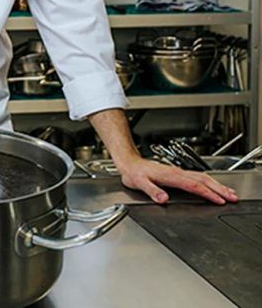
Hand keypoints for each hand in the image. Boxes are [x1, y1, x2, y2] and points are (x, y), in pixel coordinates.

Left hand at [118, 157, 238, 204]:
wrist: (130, 163)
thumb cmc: (134, 174)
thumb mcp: (139, 184)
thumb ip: (152, 191)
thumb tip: (163, 199)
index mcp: (171, 176)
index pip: (194, 186)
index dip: (208, 193)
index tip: (219, 201)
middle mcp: (177, 173)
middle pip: (203, 180)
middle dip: (219, 189)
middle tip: (233, 197)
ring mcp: (179, 172)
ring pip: (203, 177)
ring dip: (217, 185)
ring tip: (230, 193)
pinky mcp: (178, 173)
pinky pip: (198, 177)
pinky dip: (210, 182)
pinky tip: (214, 186)